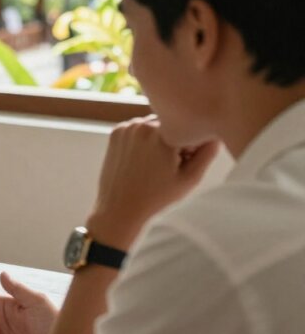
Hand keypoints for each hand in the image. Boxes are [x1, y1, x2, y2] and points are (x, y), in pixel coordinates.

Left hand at [88, 116, 220, 249]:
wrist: (120, 208)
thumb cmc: (157, 197)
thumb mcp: (190, 178)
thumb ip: (207, 154)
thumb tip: (216, 135)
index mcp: (162, 133)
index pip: (188, 129)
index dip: (191, 146)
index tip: (184, 163)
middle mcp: (142, 125)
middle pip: (170, 125)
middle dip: (174, 140)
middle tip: (169, 166)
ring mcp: (127, 128)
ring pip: (154, 125)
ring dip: (158, 138)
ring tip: (155, 165)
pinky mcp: (116, 133)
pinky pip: (138, 130)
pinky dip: (143, 140)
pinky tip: (142, 161)